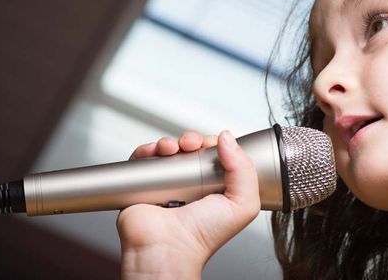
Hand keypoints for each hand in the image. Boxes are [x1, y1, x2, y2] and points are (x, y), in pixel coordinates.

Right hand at [116, 130, 260, 278]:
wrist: (167, 248)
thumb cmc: (201, 236)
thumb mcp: (241, 205)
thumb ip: (244, 170)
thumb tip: (228, 139)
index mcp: (213, 188)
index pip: (215, 155)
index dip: (213, 145)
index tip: (211, 145)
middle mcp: (190, 185)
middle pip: (190, 149)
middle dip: (191, 139)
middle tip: (191, 145)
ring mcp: (166, 184)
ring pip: (167, 150)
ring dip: (170, 141)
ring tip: (171, 149)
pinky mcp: (143, 183)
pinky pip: (143, 158)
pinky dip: (147, 149)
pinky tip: (155, 152)